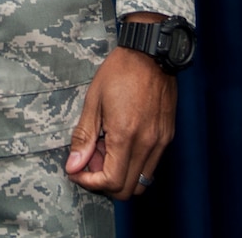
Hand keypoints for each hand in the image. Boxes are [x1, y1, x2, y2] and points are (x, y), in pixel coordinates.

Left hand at [64, 27, 176, 199]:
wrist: (151, 53)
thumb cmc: (120, 71)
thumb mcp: (94, 101)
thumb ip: (84, 137)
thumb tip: (74, 165)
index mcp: (126, 135)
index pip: (111, 181)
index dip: (90, 182)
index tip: (78, 170)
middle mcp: (147, 143)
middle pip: (127, 189)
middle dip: (104, 182)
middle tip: (91, 160)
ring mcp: (160, 141)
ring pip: (141, 181)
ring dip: (121, 174)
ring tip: (106, 150)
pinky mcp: (167, 136)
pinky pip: (151, 164)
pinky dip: (134, 163)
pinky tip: (122, 142)